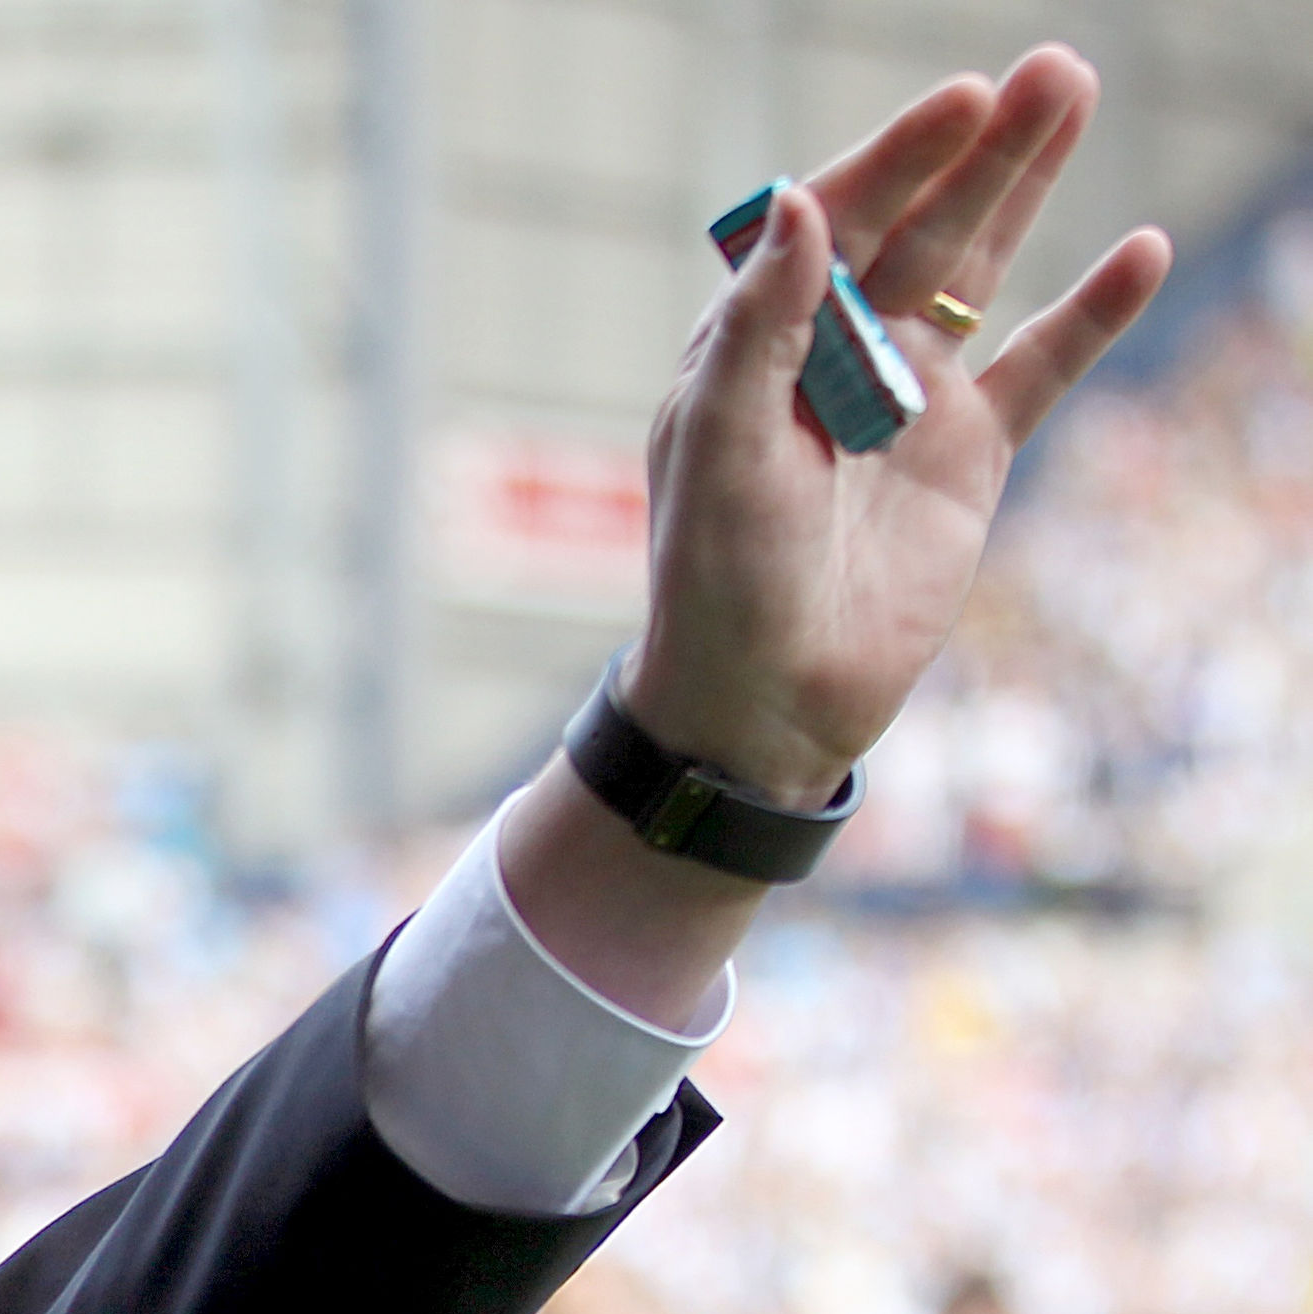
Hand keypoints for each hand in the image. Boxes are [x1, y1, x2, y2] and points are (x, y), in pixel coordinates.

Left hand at [620, 45, 1171, 805]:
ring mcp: (907, 400)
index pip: (830, 224)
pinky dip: (1089, 314)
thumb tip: (798, 208)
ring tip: (1073, 99)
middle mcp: (832, 355)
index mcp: (754, 343)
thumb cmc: (715, 578)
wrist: (763, 698)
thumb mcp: (718, 446)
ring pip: (977, 272)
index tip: (956, 103)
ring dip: (1024, 190)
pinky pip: (1039, 367)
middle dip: (976, 151)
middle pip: (914, 228)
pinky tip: (1139, 250)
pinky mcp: (967, 456)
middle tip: (1048, 73)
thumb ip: (758, 327)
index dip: (893, 160)